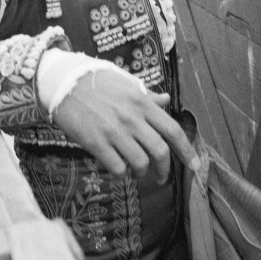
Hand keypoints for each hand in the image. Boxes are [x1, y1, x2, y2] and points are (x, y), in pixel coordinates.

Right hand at [52, 69, 199, 181]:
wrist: (64, 83)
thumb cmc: (97, 82)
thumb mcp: (125, 84)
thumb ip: (147, 96)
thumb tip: (167, 100)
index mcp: (141, 102)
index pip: (172, 130)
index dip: (187, 151)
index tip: (196, 167)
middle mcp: (132, 117)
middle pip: (160, 152)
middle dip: (165, 170)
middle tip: (162, 177)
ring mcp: (114, 131)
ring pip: (140, 163)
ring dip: (141, 173)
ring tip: (136, 172)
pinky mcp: (96, 142)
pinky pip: (117, 168)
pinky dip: (121, 173)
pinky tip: (117, 167)